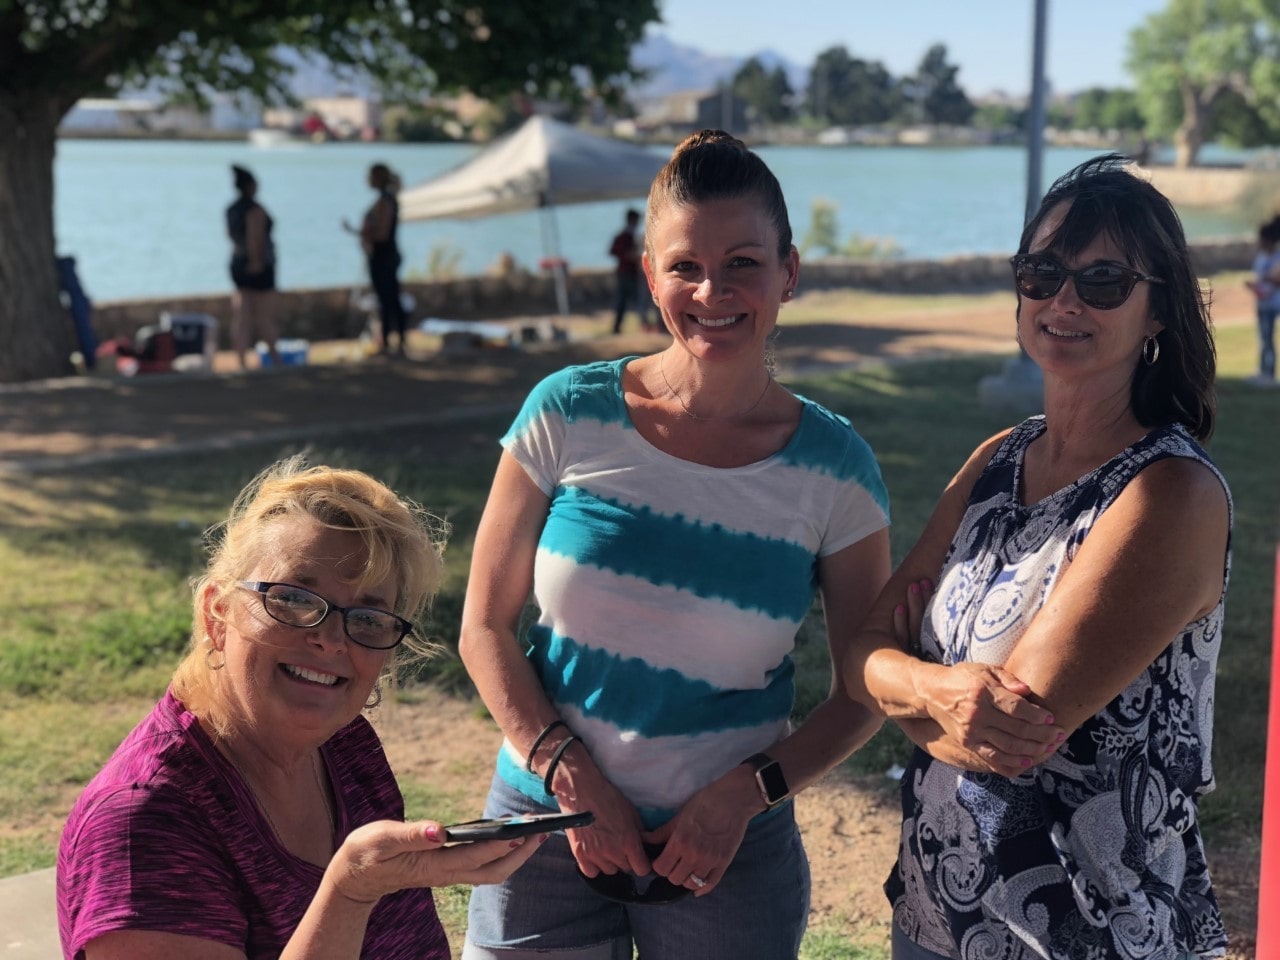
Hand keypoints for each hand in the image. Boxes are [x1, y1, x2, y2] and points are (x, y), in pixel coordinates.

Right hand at [325, 819, 542, 904]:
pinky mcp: (445, 868)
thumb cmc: (365, 854)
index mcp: (433, 865)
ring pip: (490, 871)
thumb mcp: (381, 839)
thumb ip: (411, 834)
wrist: (353, 879)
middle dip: (520, 853)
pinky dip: (499, 851)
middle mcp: (446, 873)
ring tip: (533, 832)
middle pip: (493, 870)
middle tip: (543, 831)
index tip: (524, 830)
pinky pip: (480, 865)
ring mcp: (447, 873)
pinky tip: (506, 834)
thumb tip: (440, 830)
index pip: (477, 856)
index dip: (502, 844)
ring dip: (514, 854)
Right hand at [552, 761, 649, 879]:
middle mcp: (613, 851)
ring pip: (609, 870)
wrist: (581, 790)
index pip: (642, 869)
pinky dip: (594, 865)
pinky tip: (595, 853)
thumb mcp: (631, 812)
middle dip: (626, 860)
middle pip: (626, 869)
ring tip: (607, 846)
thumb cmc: (607, 797)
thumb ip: (639, 833)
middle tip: (621, 845)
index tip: (640, 858)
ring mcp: (595, 854)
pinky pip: (591, 872)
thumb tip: (644, 846)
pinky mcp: (579, 854)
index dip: (643, 864)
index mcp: (628, 841)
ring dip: (611, 862)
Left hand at [641, 771, 755, 896]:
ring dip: (686, 879)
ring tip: (687, 869)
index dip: (659, 865)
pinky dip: (702, 888)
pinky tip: (697, 886)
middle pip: (674, 879)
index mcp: (680, 842)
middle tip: (675, 863)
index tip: (661, 860)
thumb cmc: (704, 804)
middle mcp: (694, 855)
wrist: (732, 800)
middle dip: (671, 872)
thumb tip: (644, 839)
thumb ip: (662, 833)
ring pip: (691, 884)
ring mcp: (710, 861)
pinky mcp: (724, 863)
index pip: (661, 868)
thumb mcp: (679, 816)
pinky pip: (710, 884)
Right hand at [897, 578, 1063, 770]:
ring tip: (1049, 748)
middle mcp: (976, 714)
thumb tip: (1027, 691)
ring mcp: (971, 732)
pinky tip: (1028, 761)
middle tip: (1059, 735)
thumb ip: (1007, 679)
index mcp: (982, 692)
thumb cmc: (962, 677)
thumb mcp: (983, 669)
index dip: (1038, 716)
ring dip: (1033, 750)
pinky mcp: (967, 743)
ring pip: (1009, 747)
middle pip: (1017, 729)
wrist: (931, 692)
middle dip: (1042, 734)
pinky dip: (1013, 763)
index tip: (1052, 718)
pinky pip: (994, 757)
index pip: (1016, 709)